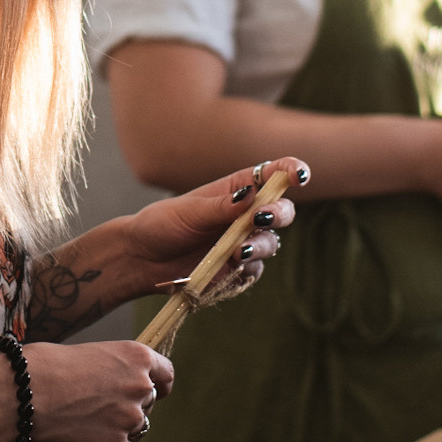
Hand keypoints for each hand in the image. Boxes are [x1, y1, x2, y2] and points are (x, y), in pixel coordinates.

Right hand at [27, 339, 173, 441]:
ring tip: (85, 421)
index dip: (159, 384)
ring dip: (118, 428)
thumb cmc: (47, 366)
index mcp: (137, 357)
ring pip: (137, 429)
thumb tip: (120, 385)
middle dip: (130, 406)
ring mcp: (131, 419)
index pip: (166, 374)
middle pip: (149, 403)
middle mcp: (141, 387)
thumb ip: (115, 369)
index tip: (153, 391)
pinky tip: (85, 438)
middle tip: (98, 407)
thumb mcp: (92, 354)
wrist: (24, 392)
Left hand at [124, 157, 301, 303]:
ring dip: (260, 244)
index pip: (272, 176)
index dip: (291, 171)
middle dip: (279, 213)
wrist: (142, 259)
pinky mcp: (238, 270)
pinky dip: (247, 267)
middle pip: (281, 210)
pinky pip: (255, 269)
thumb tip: (250, 193)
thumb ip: (220, 205)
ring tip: (238, 250)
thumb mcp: (188, 211)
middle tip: (262, 217)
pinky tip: (230, 265)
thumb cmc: (162, 224)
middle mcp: (246, 214)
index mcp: (237, 189)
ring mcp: (244, 242)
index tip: (299, 174)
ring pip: (270, 242)